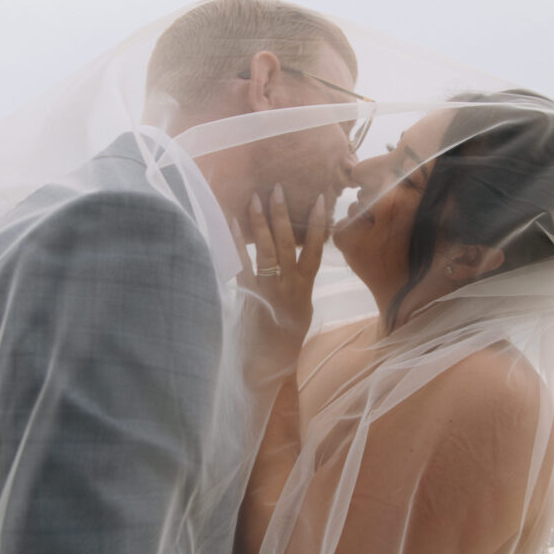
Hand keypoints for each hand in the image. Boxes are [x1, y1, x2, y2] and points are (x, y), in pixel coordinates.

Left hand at [233, 185, 325, 375]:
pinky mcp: (247, 295)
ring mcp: (267, 290)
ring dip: (261, 222)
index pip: (316, 250)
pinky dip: (237, 242)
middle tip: (277, 188)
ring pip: (267, 250)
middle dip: (282, 214)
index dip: (320, 224)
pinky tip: (232, 223)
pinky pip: (242, 264)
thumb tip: (297, 262)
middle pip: (288, 244)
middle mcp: (288, 286)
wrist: (266, 365)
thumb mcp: (301, 310)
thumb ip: (299, 284)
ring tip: (256, 198)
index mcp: (304, 289)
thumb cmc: (284, 339)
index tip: (321, 199)